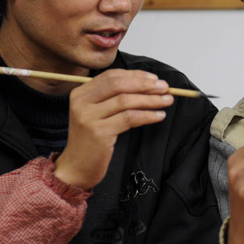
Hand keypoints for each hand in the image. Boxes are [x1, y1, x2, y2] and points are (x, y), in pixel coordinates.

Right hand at [54, 69, 172, 189]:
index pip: (111, 76)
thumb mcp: (96, 114)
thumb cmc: (91, 141)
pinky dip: (147, 115)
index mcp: (80, 93)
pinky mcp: (98, 132)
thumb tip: (147, 85)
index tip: (154, 79)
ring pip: (125, 101)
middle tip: (165, 87)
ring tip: (167, 101)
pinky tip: (159, 116)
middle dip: (145, 84)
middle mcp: (82, 102)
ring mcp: (88, 117)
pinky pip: (129, 118)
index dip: (135, 75)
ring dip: (150, 99)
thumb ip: (112, 99)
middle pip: (119, 85)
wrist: (76, 168)